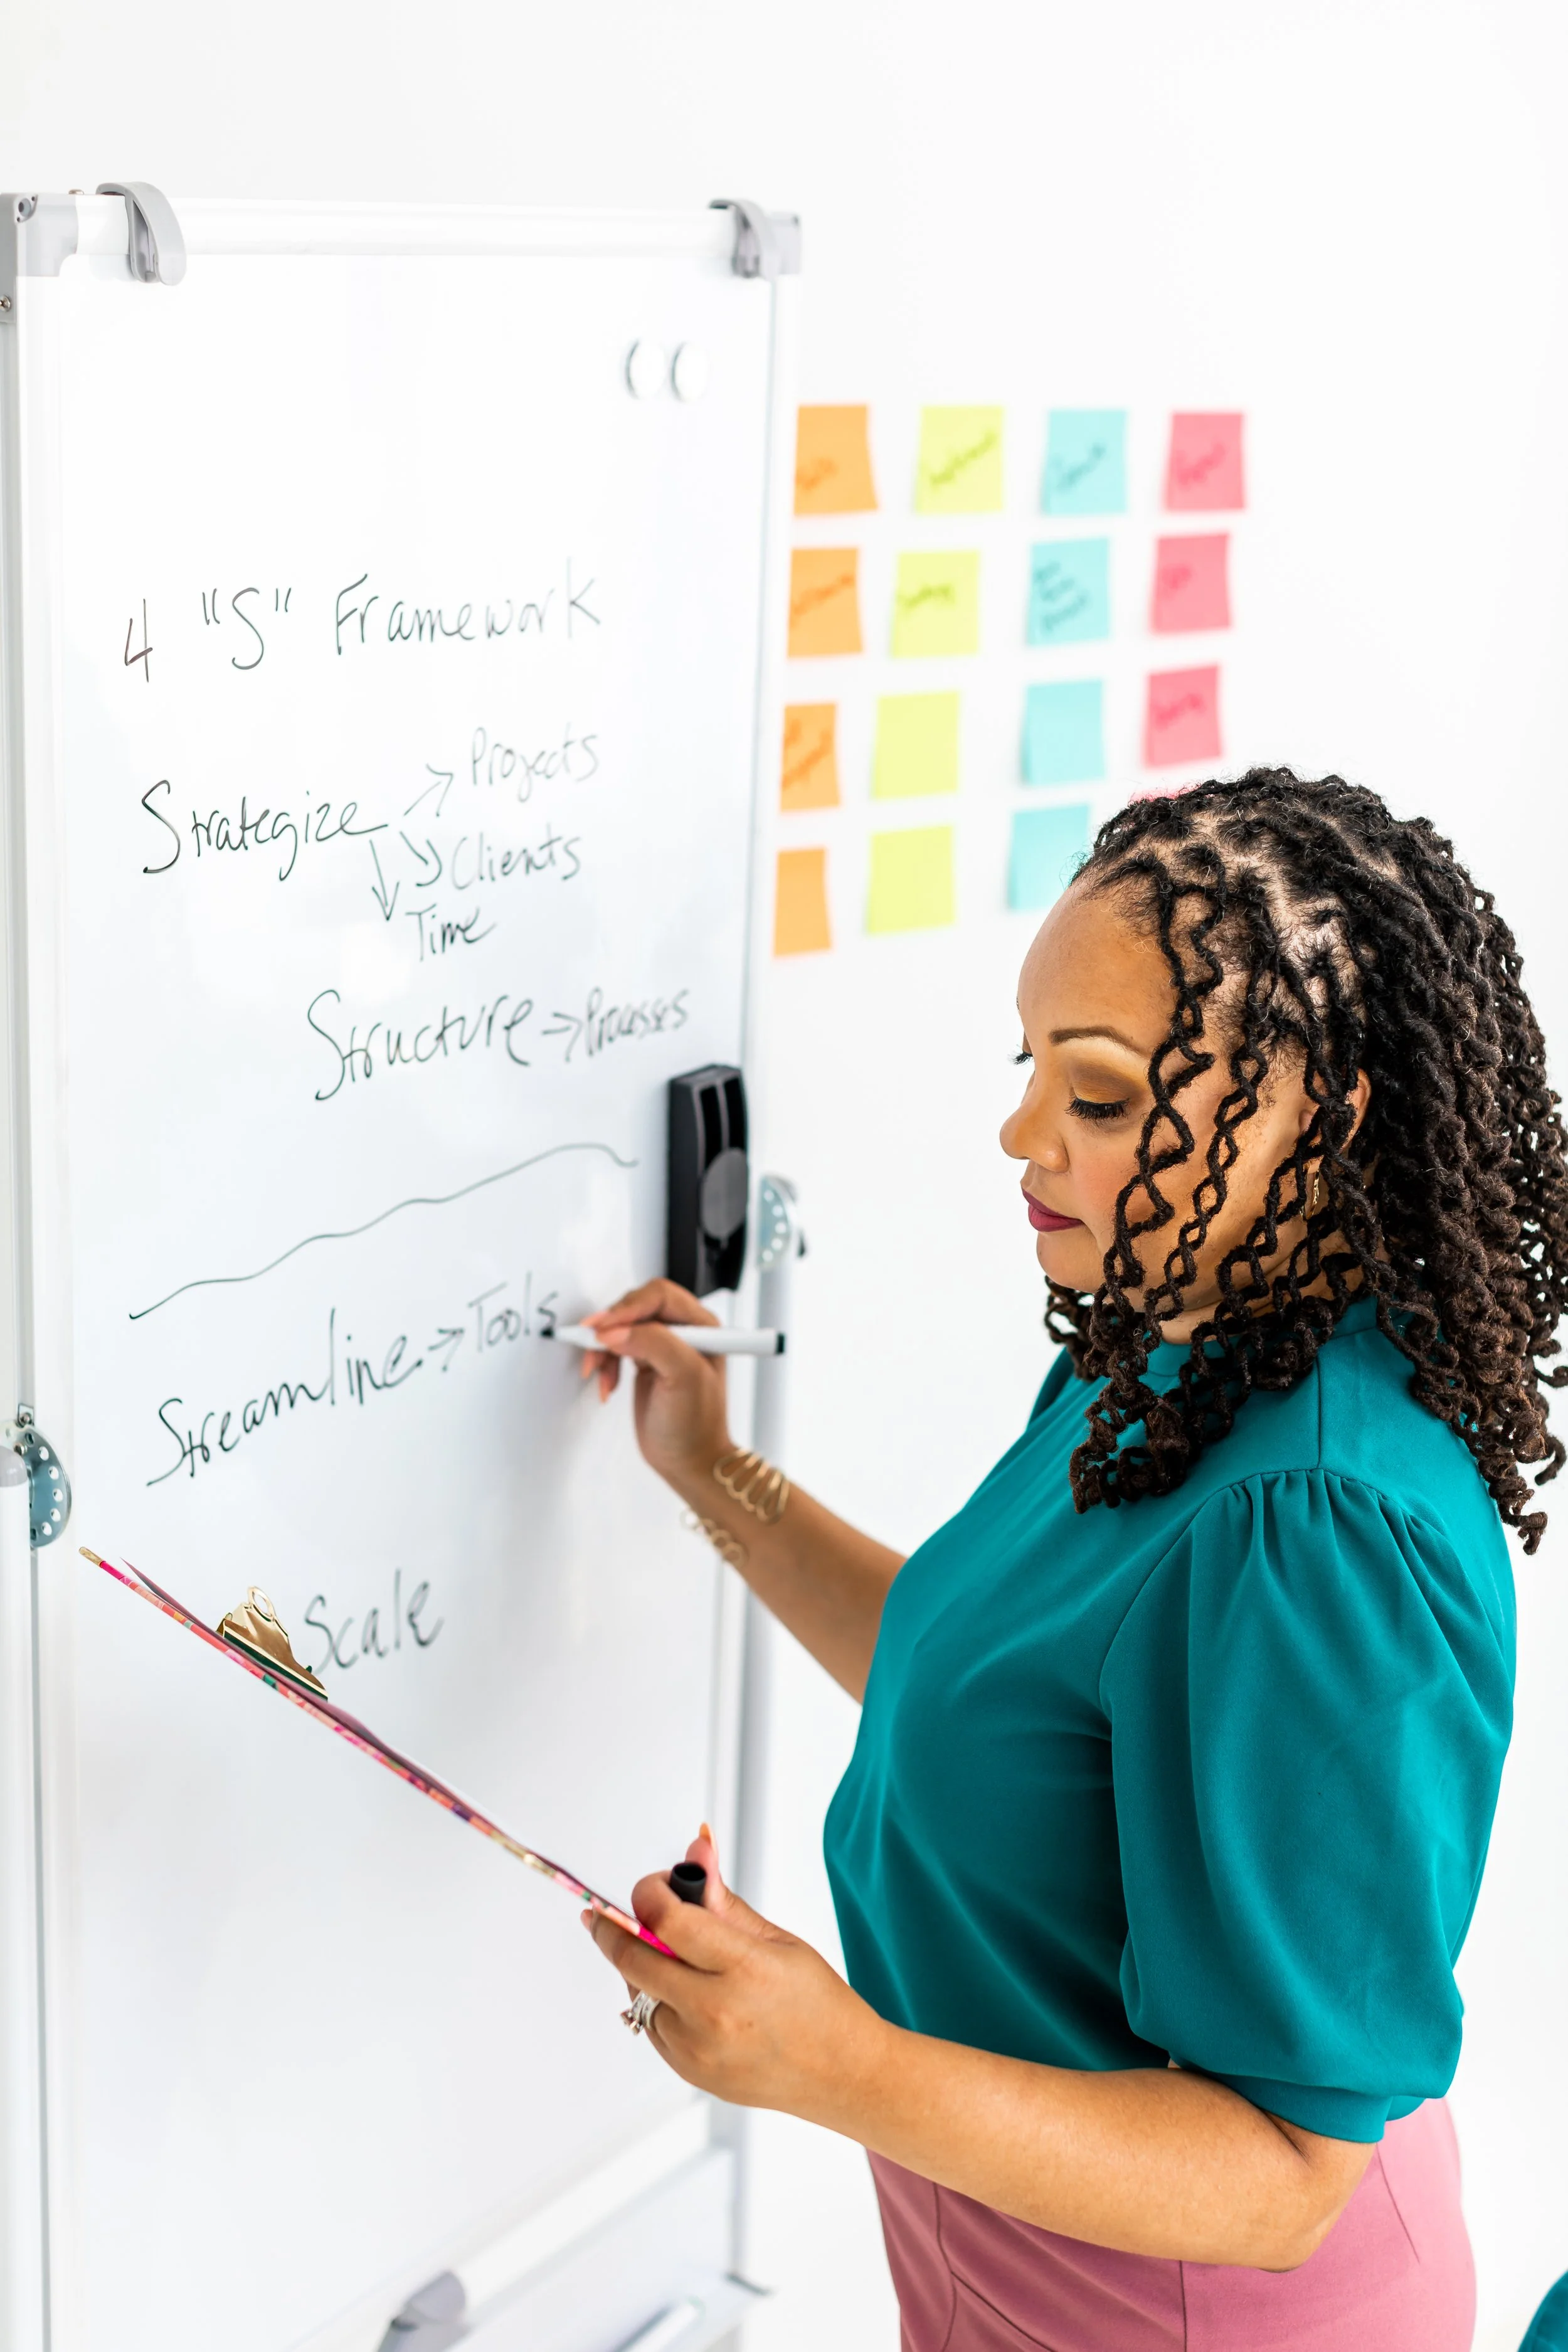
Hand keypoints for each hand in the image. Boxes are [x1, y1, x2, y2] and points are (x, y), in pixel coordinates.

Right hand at [577, 1279, 731, 1489]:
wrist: (688, 1461)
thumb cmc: (697, 1425)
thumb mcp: (684, 1379)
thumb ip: (654, 1344)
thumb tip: (616, 1329)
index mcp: (701, 1326)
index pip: (659, 1296)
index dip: (628, 1307)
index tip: (604, 1328)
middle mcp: (682, 1331)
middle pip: (635, 1307)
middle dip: (610, 1326)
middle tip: (591, 1344)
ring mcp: (662, 1347)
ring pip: (621, 1327)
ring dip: (603, 1348)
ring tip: (597, 1373)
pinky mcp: (645, 1362)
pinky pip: (615, 1347)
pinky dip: (604, 1363)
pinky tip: (607, 1384)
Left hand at [581, 1827, 890, 2124]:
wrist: (839, 2072)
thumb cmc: (817, 2001)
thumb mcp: (777, 1940)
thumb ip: (723, 1900)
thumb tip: (695, 1850)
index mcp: (744, 1969)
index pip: (668, 1920)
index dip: (648, 1893)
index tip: (650, 1886)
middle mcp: (714, 2012)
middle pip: (634, 1958)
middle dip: (614, 1928)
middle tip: (610, 1915)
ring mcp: (697, 2049)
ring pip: (636, 1991)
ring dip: (641, 1966)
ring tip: (675, 1957)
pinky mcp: (688, 2072)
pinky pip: (650, 2023)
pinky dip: (656, 1999)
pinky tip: (686, 1992)